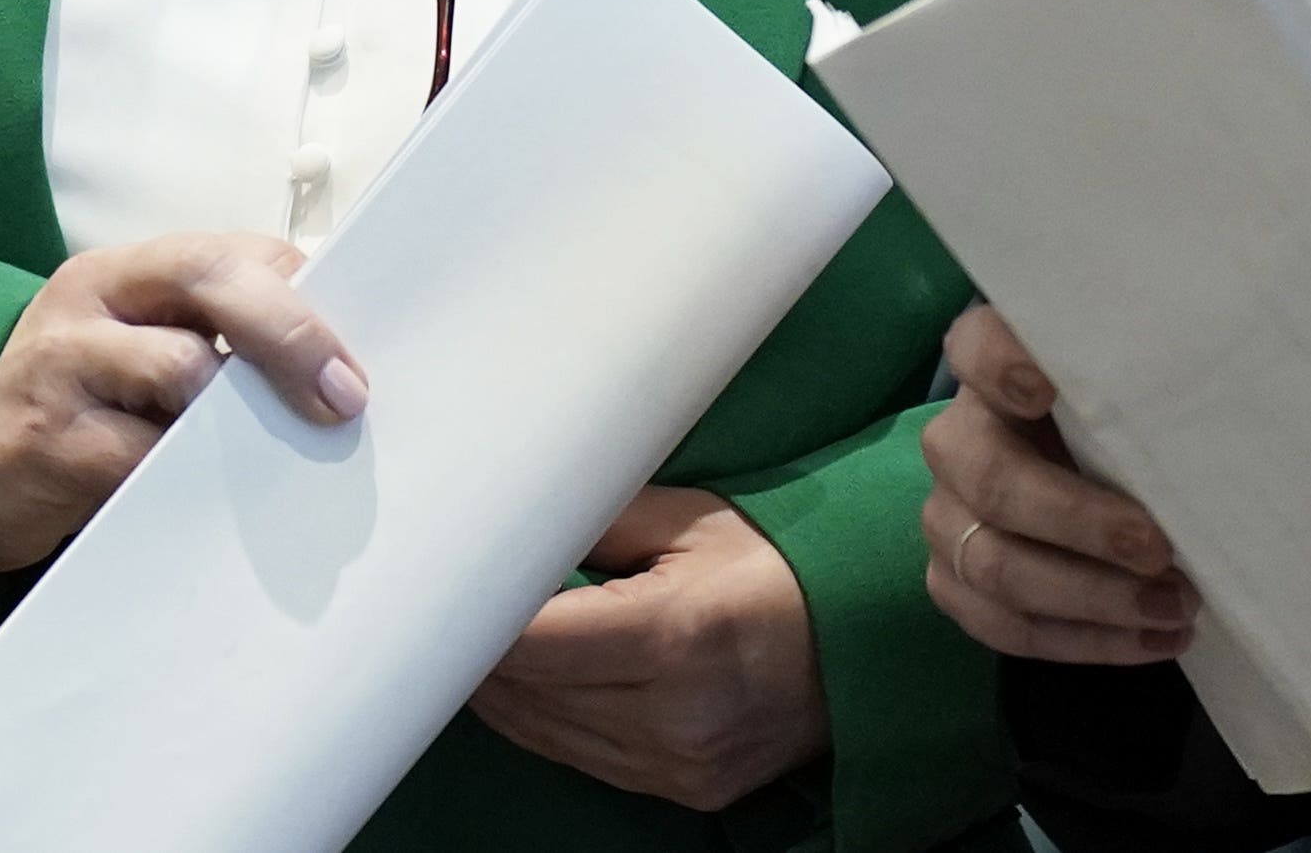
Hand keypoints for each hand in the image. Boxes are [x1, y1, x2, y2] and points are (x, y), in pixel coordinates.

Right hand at [0, 233, 359, 571]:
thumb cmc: (76, 401)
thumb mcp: (134, 346)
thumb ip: (214, 336)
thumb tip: (330, 369)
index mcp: (127, 269)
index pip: (231, 252)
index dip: (301, 297)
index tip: (354, 354)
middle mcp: (92, 300)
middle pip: (209, 279)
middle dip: (290, 334)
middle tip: (343, 396)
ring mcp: (64, 367)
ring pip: (182, 371)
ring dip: (240, 418)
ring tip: (268, 457)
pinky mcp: (50, 446)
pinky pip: (143, 458)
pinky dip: (189, 478)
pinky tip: (210, 497)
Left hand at [473, 485, 825, 810]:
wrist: (865, 642)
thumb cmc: (776, 565)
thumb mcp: (693, 518)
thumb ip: (599, 520)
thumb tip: (518, 525)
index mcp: (675, 633)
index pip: (535, 643)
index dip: (476, 624)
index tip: (446, 594)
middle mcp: (675, 713)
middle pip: (532, 696)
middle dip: (480, 659)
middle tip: (449, 616)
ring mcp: (680, 763)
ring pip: (549, 737)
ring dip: (505, 698)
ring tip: (477, 652)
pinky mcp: (685, 791)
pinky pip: (585, 761)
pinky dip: (548, 725)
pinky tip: (529, 689)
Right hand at [920, 303, 1199, 665]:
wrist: (1068, 461)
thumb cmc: (1117, 407)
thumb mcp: (1128, 373)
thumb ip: (1146, 368)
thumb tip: (1218, 387)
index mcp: (988, 365)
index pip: (975, 349)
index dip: (1001, 366)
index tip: (1046, 388)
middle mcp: (954, 438)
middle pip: (994, 483)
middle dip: (1082, 524)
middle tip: (1159, 549)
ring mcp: (944, 516)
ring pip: (997, 567)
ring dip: (1094, 599)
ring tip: (1175, 607)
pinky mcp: (954, 581)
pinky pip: (1008, 628)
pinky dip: (1087, 642)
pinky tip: (1154, 641)